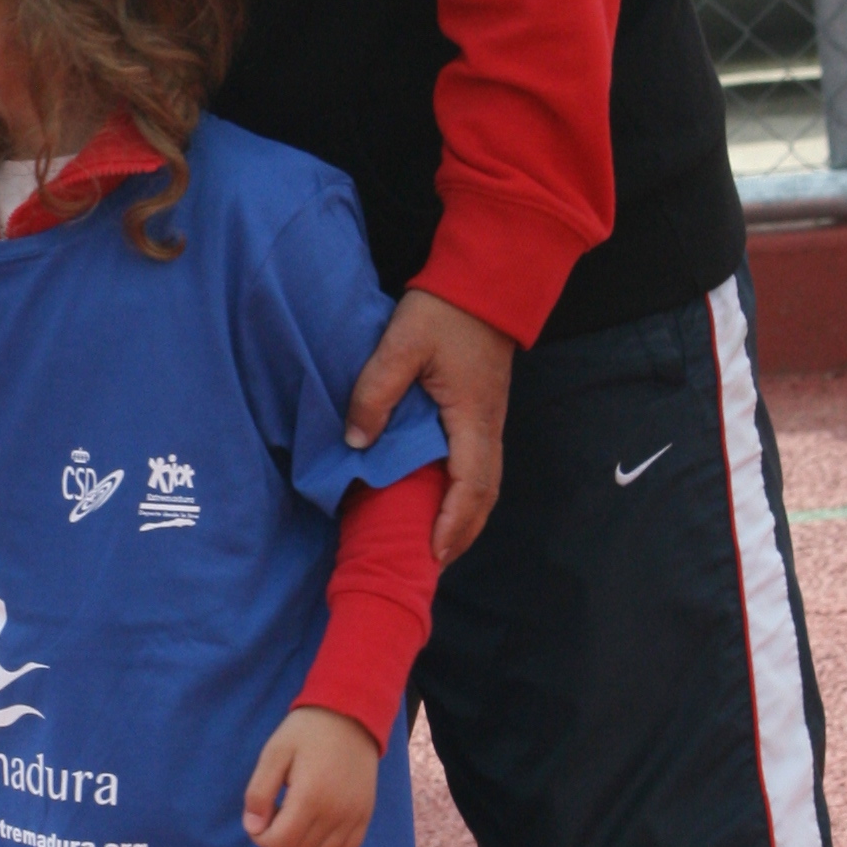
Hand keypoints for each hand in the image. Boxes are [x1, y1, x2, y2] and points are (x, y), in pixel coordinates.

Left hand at [244, 704, 380, 846]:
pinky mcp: (365, 815)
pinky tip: (314, 832)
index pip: (279, 841)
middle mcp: (336, 813)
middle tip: (275, 813)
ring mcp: (354, 816)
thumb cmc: (306, 732)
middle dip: (277, 840)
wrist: (350, 715)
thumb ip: (258, 792)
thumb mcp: (273, 753)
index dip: (260, 836)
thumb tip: (253, 827)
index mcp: (310, 797)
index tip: (258, 817)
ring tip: (294, 820)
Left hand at [345, 288, 516, 563]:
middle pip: (484, 497)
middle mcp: (489, 429)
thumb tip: (356, 442)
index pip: (470, 486)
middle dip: (460, 535)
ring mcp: (489, 424)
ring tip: (435, 546)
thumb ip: (375, 392)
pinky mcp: (481, 416)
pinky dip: (463, 497)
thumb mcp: (401, 344)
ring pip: (485, 486)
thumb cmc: (445, 311)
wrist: (484, 281)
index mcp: (472, 419)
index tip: (432, 553)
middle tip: (430, 564)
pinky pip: (478, 469)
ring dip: (463, 520)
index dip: (452, 524)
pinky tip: (440, 506)